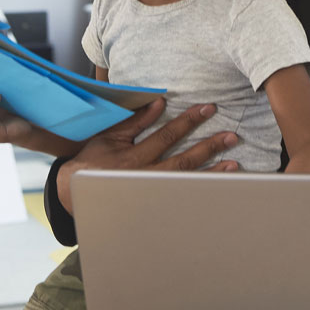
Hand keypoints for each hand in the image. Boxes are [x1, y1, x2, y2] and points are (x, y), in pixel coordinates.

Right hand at [56, 97, 239, 211]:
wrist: (76, 194)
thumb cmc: (93, 161)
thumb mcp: (110, 137)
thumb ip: (136, 121)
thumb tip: (159, 103)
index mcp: (134, 158)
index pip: (167, 136)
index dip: (188, 121)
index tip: (208, 109)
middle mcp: (145, 178)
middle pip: (183, 162)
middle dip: (209, 148)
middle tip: (231, 136)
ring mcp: (151, 195)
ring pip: (186, 183)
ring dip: (211, 174)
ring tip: (233, 165)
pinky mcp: (153, 206)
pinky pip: (181, 200)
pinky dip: (200, 193)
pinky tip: (217, 189)